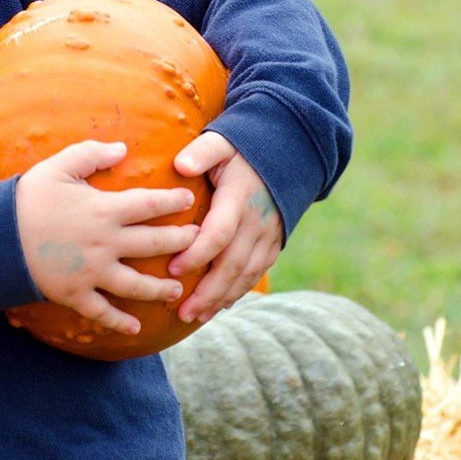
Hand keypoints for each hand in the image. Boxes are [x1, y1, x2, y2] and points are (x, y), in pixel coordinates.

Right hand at [15, 140, 199, 335]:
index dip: (172, 202)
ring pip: (136, 284)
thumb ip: (92, 155)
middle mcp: (105, 244)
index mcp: (104, 210)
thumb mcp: (59, 166)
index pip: (149, 205)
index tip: (189, 200)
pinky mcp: (76, 294)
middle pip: (153, 245)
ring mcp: (92, 273)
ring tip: (177, 289)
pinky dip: (120, 322)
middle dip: (181, 243)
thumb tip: (123, 149)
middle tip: (199, 241)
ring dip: (160, 288)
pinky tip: (135, 329)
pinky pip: (102, 312)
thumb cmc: (29, 197)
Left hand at [168, 132, 281, 323]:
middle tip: (182, 313)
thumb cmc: (243, 147)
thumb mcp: (221, 142)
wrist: (287, 152)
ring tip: (196, 317)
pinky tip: (221, 306)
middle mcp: (257, 221)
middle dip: (208, 292)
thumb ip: (201, 152)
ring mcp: (269, 234)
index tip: (172, 270)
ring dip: (221, 298)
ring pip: (246, 274)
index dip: (197, 254)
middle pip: (232, 264)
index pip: (218, 233)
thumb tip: (180, 166)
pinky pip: (257, 272)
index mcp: (239, 198)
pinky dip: (239, 290)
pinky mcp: (275, 242)